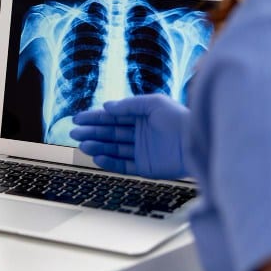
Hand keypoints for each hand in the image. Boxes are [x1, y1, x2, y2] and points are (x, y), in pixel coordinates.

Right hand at [70, 94, 189, 178]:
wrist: (196, 142)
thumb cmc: (179, 119)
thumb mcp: (153, 103)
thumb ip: (129, 105)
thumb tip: (107, 106)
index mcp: (141, 116)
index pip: (113, 116)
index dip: (95, 117)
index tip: (78, 118)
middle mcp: (140, 133)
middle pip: (110, 133)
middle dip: (92, 132)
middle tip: (74, 133)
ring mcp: (142, 150)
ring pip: (114, 148)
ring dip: (97, 146)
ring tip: (83, 145)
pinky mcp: (145, 167)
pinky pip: (123, 165)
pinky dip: (110, 161)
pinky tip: (97, 156)